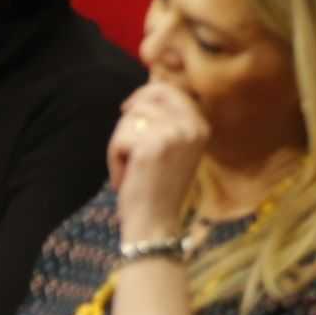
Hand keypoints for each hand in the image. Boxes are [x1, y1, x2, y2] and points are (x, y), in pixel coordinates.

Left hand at [109, 81, 210, 243]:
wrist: (156, 224)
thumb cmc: (159, 190)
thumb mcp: (175, 150)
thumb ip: (169, 122)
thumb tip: (144, 94)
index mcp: (201, 126)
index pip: (172, 90)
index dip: (146, 93)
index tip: (129, 106)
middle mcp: (192, 126)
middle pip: (152, 95)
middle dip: (131, 110)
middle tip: (122, 121)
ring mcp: (174, 133)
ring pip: (131, 117)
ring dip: (121, 142)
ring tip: (129, 167)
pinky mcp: (151, 145)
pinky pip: (120, 138)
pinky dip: (114, 158)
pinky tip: (123, 178)